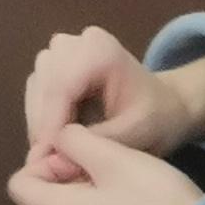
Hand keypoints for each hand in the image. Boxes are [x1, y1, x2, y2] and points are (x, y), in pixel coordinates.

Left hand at [5, 127, 204, 204]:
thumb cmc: (152, 199)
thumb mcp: (113, 155)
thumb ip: (74, 141)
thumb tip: (58, 142)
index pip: (19, 185)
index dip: (42, 161)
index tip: (75, 154)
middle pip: (48, 202)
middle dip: (70, 178)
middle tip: (108, 164)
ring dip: (90, 198)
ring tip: (127, 186)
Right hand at [18, 27, 204, 172]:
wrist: (167, 104)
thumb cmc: (157, 119)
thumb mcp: (133, 135)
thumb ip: (93, 144)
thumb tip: (51, 160)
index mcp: (99, 51)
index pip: (60, 87)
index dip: (49, 124)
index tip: (45, 160)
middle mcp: (78, 42)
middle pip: (44, 84)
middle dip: (43, 124)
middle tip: (48, 162)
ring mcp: (66, 47)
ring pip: (37, 86)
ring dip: (40, 119)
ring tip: (54, 151)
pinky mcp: (59, 59)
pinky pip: (39, 87)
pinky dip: (42, 113)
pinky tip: (56, 136)